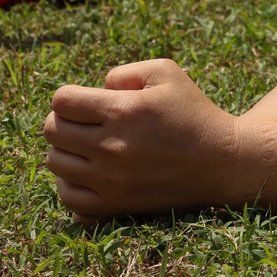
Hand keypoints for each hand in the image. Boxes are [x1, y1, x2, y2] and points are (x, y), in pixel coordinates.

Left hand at [44, 59, 242, 217]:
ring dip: (65, 151)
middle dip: (63, 121)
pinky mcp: (117, 204)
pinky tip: (87, 173)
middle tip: (85, 123)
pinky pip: (69, 198)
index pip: (61, 101)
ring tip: (87, 147)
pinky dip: (70, 184)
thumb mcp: (167, 73)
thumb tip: (98, 88)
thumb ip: (125, 72)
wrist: (223, 162)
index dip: (69, 97)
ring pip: (55, 163)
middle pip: (53, 131)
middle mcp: (112, 147)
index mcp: (122, 111)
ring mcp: (112, 180)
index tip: (86, 102)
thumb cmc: (194, 113)